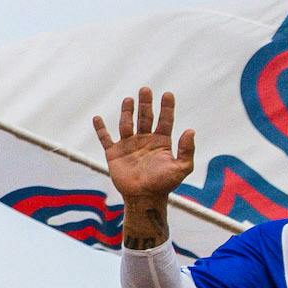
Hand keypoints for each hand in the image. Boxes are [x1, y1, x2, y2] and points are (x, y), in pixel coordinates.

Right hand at [93, 87, 194, 204]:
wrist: (144, 198)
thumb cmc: (164, 184)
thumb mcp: (181, 168)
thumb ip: (186, 150)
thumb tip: (190, 130)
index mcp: (161, 142)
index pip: (165, 120)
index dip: (167, 107)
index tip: (167, 94)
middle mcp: (144, 140)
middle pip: (145, 117)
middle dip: (146, 103)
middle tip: (146, 89)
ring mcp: (129, 146)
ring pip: (126, 124)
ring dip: (127, 111)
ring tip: (129, 99)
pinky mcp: (114, 154)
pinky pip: (105, 139)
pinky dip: (100, 129)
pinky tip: (97, 118)